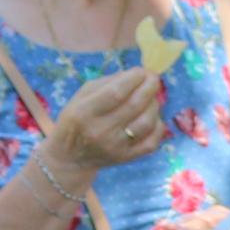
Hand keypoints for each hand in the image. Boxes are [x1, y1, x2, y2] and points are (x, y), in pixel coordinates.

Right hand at [41, 60, 170, 177]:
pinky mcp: (126, 158)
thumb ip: (108, 82)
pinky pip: (152, 141)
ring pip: (147, 122)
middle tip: (153, 78)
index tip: (140, 71)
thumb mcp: (81, 96)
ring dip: (154, 104)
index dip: (133, 79)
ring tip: (150, 98)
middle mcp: (100, 132)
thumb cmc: (76, 119)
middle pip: (134, 105)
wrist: (71, 157)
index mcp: (84, 112)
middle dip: (149, 87)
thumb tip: (138, 75)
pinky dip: (158, 125)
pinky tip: (152, 117)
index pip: (116, 93)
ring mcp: (115, 147)